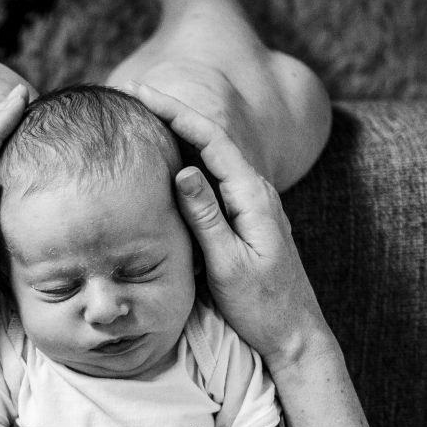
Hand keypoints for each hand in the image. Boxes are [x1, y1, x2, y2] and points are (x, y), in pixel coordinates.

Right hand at [123, 82, 330, 369]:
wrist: (294, 333)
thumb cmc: (262, 305)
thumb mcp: (228, 263)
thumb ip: (206, 216)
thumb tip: (183, 170)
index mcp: (253, 197)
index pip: (211, 140)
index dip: (175, 112)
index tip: (142, 93)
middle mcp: (256, 192)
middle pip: (210, 139)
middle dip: (171, 114)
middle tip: (132, 96)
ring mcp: (253, 203)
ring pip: (211, 157)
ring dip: (178, 134)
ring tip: (142, 118)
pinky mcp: (246, 216)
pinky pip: (214, 178)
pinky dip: (187, 160)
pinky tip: (168, 158)